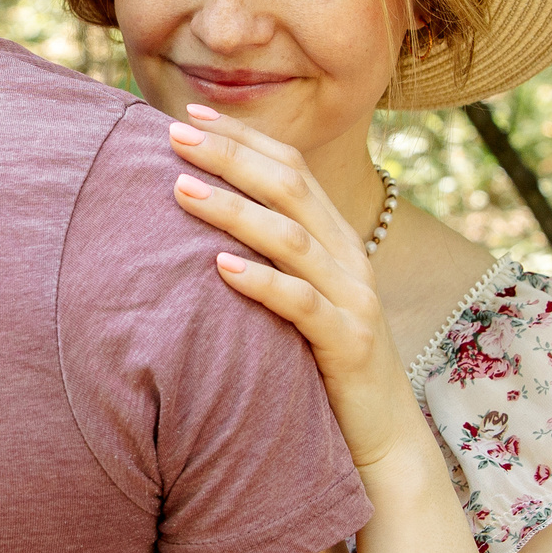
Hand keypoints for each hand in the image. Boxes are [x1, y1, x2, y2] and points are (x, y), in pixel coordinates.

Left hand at [166, 107, 423, 472]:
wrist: (378, 438)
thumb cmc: (318, 363)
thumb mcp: (294, 297)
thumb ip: (264, 255)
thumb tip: (197, 214)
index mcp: (334, 238)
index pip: (289, 166)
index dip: (241, 137)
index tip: (188, 114)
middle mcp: (348, 257)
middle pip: (288, 187)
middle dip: (230, 156)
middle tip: (173, 135)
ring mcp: (353, 298)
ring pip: (291, 238)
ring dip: (234, 209)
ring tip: (181, 190)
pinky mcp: (348, 344)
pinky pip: (302, 304)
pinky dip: (260, 281)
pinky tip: (220, 267)